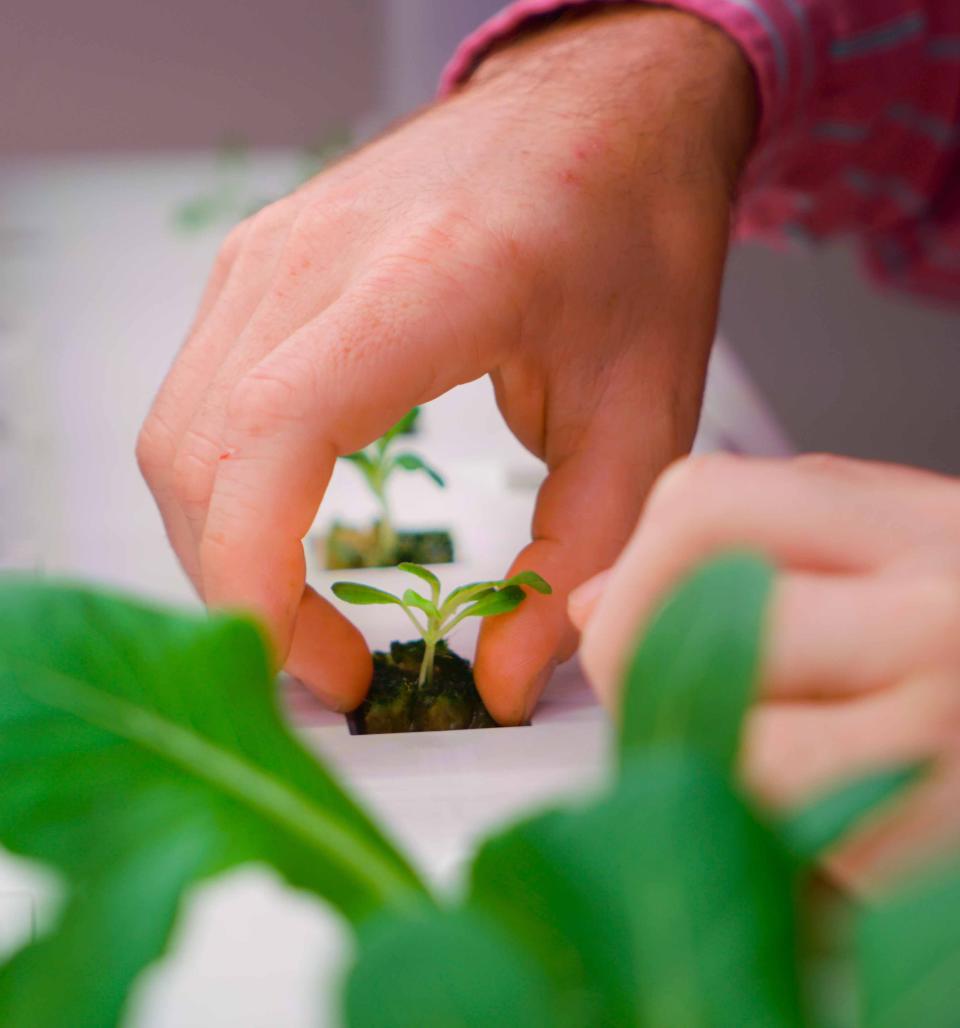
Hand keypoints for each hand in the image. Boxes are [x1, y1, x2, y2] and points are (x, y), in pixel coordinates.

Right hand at [137, 8, 754, 721]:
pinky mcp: (262, 260)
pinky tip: (293, 522)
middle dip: (243, 591)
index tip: (321, 669)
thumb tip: (507, 677)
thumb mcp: (648, 417)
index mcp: (427, 282)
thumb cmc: (636, 238)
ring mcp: (272, 250)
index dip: (259, 579)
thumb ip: (580, 557)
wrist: (604, 105)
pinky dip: (228, 485)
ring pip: (180, 433)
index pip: (270, 437)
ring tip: (311, 607)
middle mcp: (316, 255)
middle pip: (198, 455)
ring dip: (226, 543)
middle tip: (333, 662)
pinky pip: (202, 396)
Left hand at [571, 454, 959, 889]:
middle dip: (642, 665)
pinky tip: (828, 825)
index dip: (638, 566)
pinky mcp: (932, 855)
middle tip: (665, 697)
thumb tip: (599, 601)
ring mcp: (941, 739)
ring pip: (723, 741)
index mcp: (921, 533)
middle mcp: (939, 619)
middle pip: (689, 615)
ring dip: (708, 767)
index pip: (702, 504)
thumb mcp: (904, 562)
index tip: (628, 610)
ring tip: (772, 768)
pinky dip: (774, 846)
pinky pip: (783, 844)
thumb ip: (755, 554)